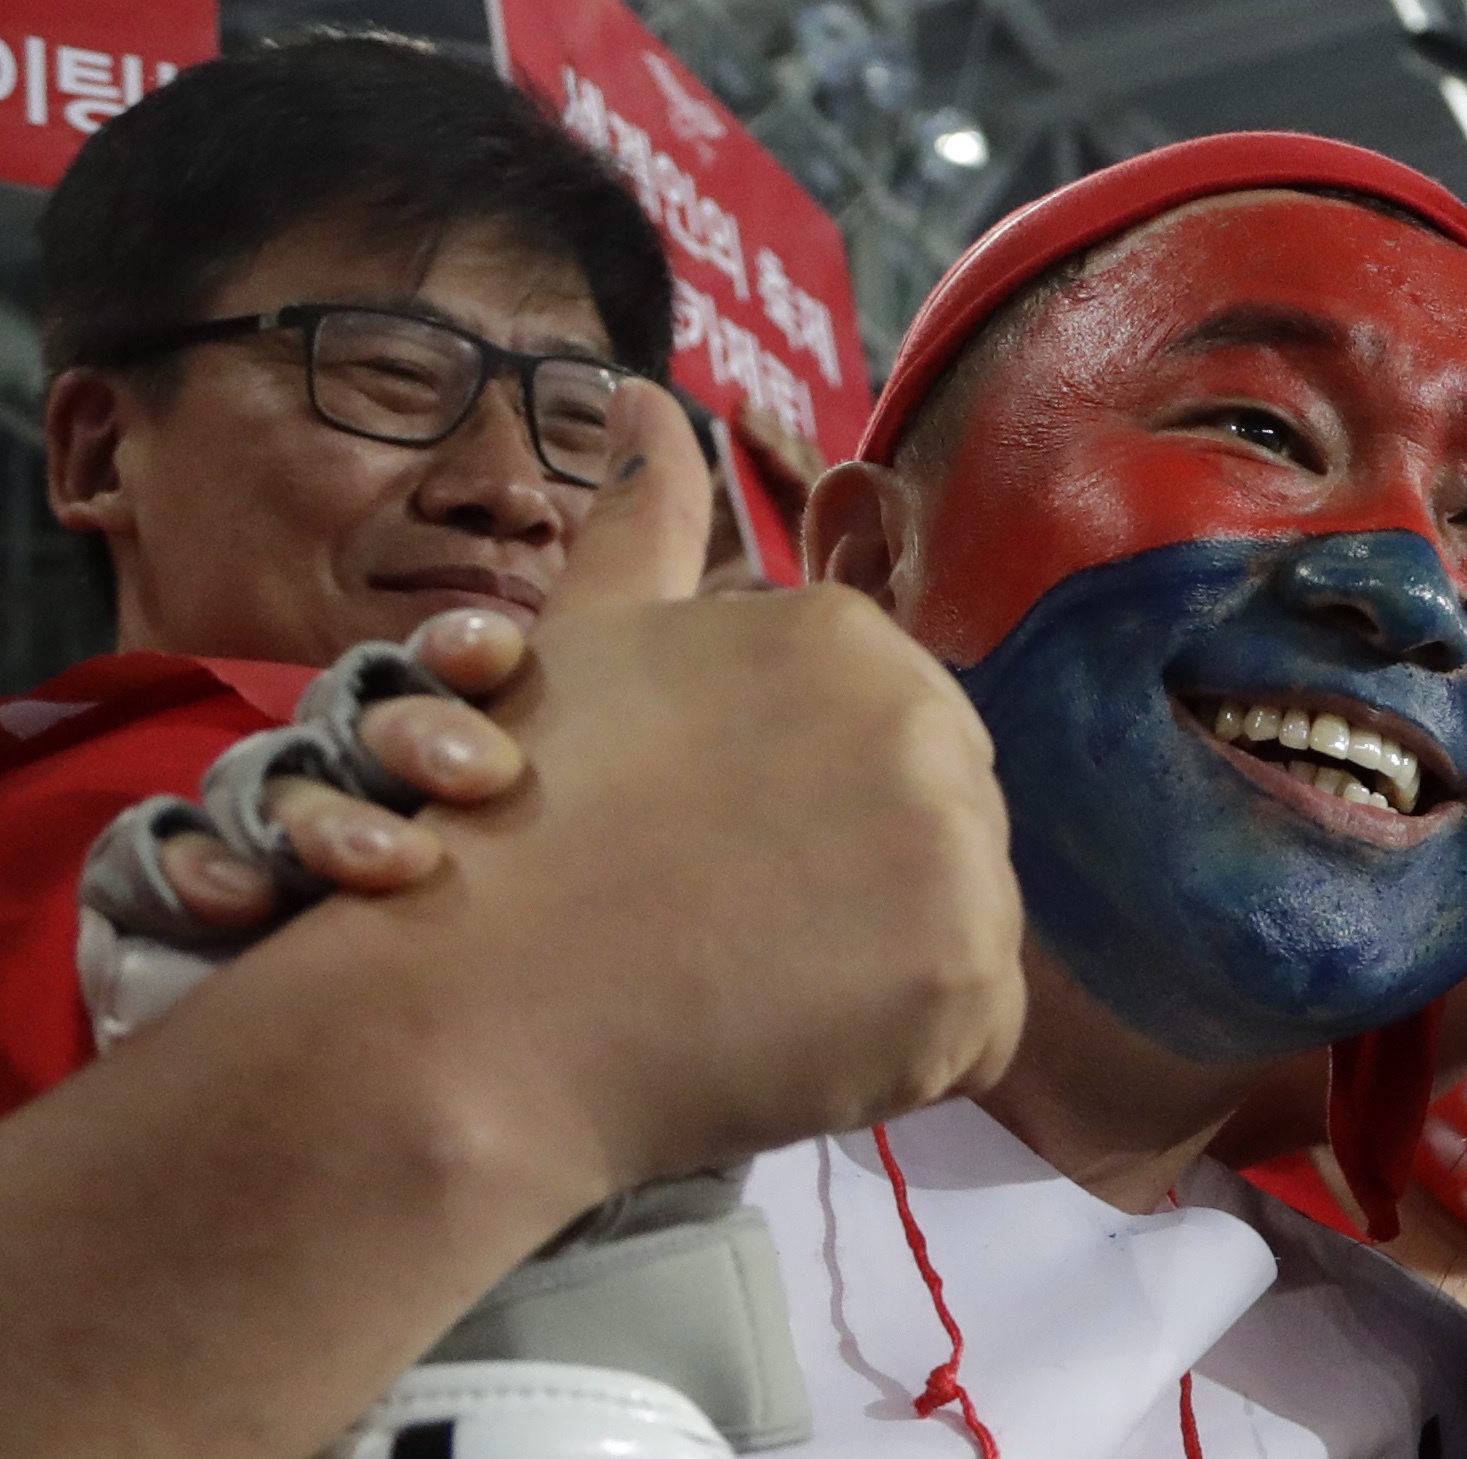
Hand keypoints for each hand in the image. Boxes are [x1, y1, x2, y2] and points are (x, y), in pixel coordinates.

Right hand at [148, 383, 712, 928]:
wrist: (438, 1041)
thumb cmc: (537, 872)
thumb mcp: (607, 701)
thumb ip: (634, 558)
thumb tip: (656, 400)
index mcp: (441, 726)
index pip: (440, 665)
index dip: (462, 651)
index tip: (504, 657)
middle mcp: (350, 765)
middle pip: (353, 717)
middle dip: (404, 735)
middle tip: (479, 779)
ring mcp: (268, 825)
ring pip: (268, 787)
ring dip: (317, 818)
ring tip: (393, 865)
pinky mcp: (190, 893)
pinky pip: (159, 862)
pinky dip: (186, 869)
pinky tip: (232, 901)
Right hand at [382, 582, 1029, 1191]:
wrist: (487, 1011)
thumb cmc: (522, 830)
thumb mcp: (587, 643)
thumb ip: (642, 519)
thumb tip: (644, 394)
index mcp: (846, 637)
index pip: (897, 736)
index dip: (816, 811)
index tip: (731, 854)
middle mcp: (924, 722)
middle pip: (944, 823)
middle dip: (865, 881)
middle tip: (744, 931)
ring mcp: (960, 852)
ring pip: (969, 925)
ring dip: (886, 971)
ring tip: (759, 986)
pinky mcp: (971, 977)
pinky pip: (979, 1030)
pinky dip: (907, 1056)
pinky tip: (797, 1046)